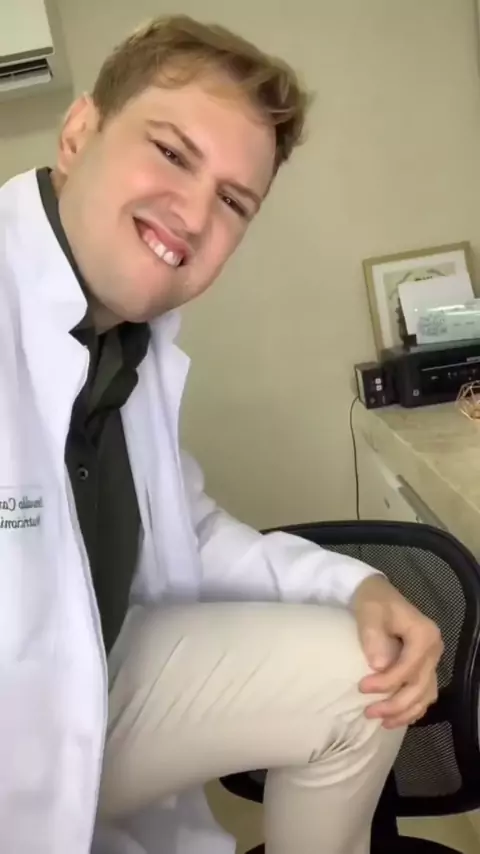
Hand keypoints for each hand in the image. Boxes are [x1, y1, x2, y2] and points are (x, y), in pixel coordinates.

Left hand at [351, 574, 442, 728]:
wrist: (376, 595)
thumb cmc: (373, 602)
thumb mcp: (370, 612)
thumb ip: (374, 637)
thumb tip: (379, 666)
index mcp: (424, 634)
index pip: (409, 667)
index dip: (387, 682)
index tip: (362, 688)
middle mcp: (434, 649)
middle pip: (420, 686)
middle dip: (395, 704)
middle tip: (369, 712)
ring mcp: (431, 660)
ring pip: (425, 695)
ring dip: (405, 712)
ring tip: (382, 722)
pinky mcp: (424, 667)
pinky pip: (424, 694)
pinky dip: (411, 709)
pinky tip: (395, 718)